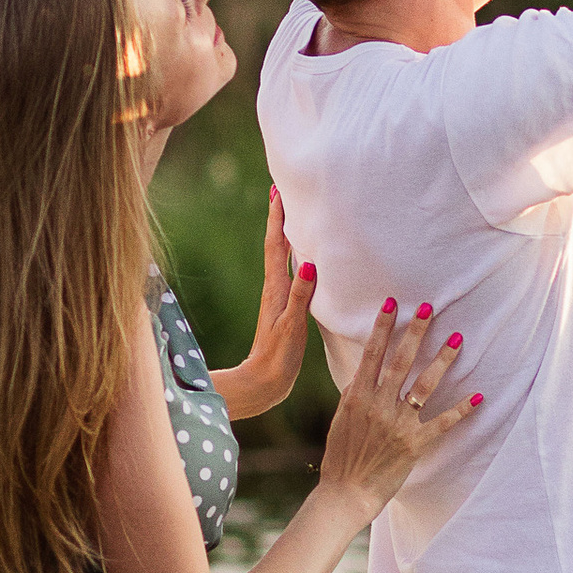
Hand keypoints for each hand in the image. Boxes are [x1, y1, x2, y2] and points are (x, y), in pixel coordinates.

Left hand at [210, 186, 315, 421]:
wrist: (264, 384)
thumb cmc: (278, 358)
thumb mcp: (291, 326)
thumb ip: (300, 296)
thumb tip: (309, 264)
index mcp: (276, 289)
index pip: (276, 245)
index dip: (277, 217)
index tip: (277, 189)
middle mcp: (275, 288)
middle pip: (277, 244)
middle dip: (280, 217)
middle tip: (283, 189)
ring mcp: (278, 298)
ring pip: (282, 257)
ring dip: (286, 234)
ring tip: (293, 213)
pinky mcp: (284, 308)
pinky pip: (290, 273)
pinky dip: (295, 257)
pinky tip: (303, 257)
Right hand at [316, 299, 472, 524]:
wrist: (346, 492)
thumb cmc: (342, 455)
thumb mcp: (342, 418)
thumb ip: (355, 393)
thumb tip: (365, 372)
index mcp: (357, 396)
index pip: (371, 353)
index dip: (382, 327)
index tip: (392, 304)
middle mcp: (378, 406)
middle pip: (400, 361)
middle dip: (415, 332)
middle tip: (430, 308)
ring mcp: (397, 424)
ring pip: (424, 385)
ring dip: (442, 361)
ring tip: (457, 339)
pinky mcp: (415, 444)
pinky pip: (442, 423)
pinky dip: (462, 410)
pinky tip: (479, 396)